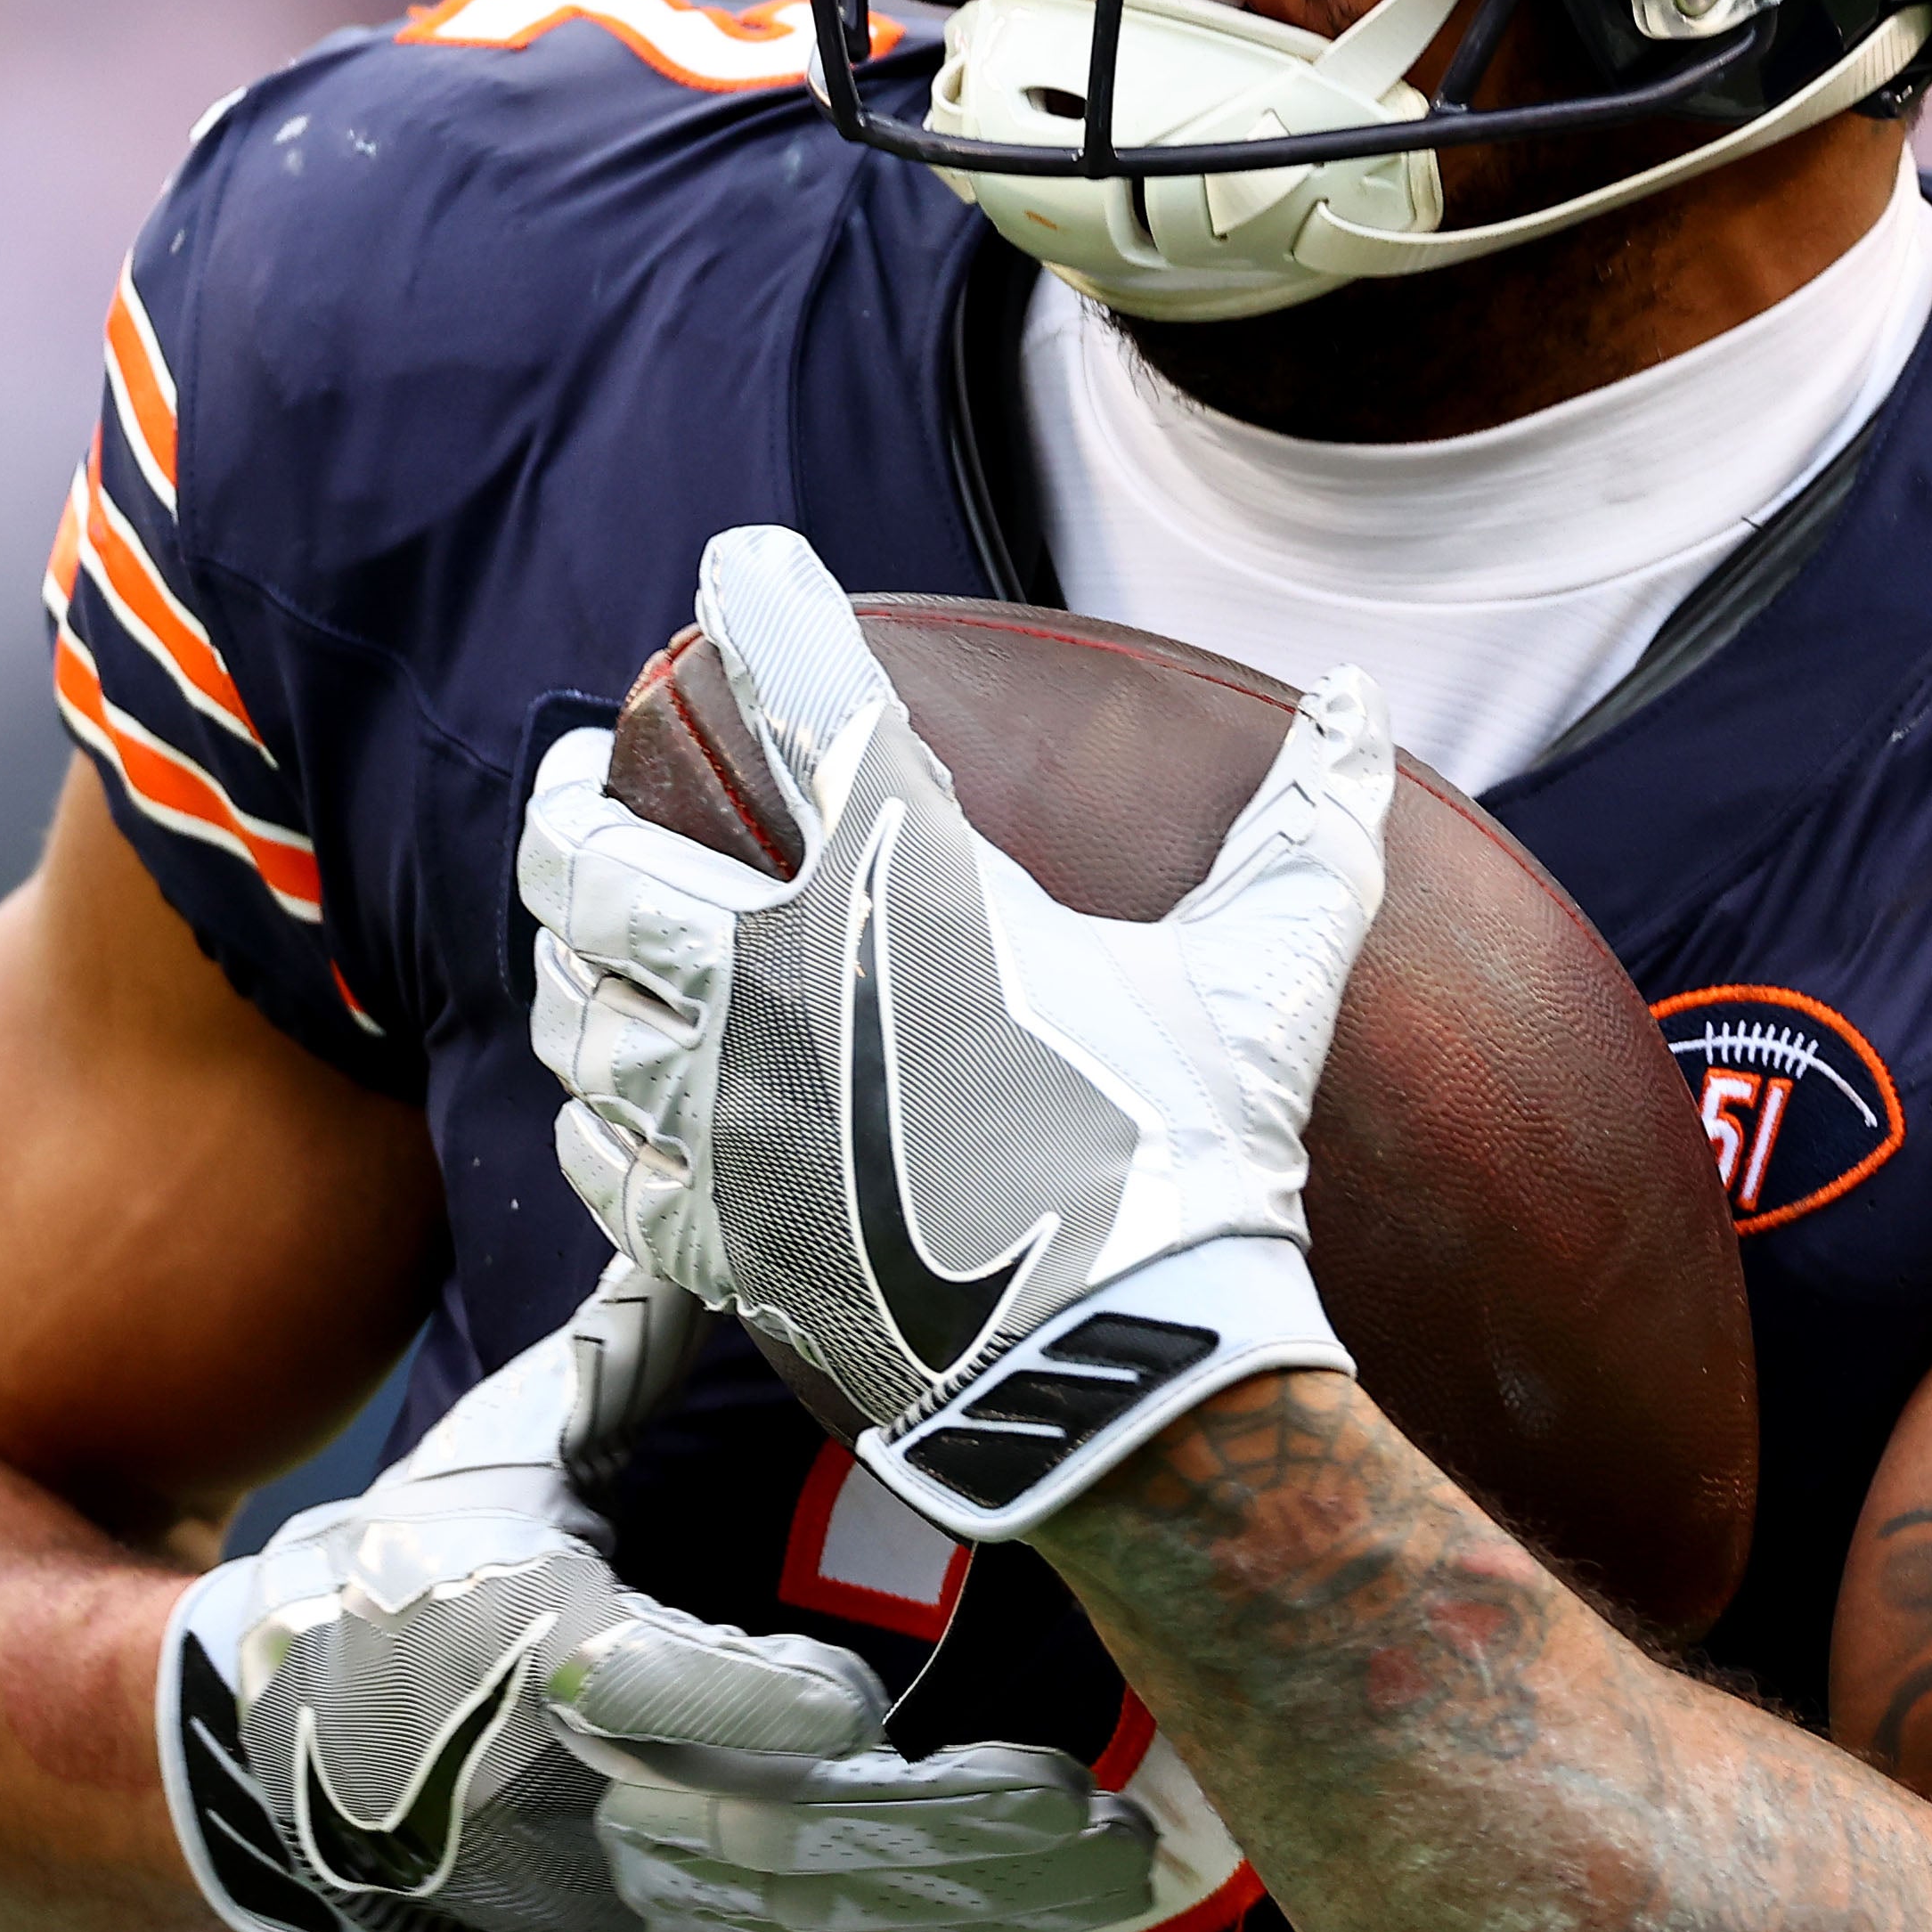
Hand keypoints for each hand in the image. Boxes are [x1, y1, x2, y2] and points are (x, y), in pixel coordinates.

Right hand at [158, 1258, 1156, 1931]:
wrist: (294, 1744)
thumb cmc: (424, 1561)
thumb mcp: (504, 1445)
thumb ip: (624, 1340)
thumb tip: (719, 1194)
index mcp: (531, 1637)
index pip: (644, 1686)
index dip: (745, 1701)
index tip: (853, 1703)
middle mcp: (575, 1779)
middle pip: (760, 1826)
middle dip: (925, 1827)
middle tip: (1068, 1803)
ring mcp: (614, 1868)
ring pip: (803, 1899)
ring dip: (961, 1889)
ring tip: (1102, 1859)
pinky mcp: (644, 1921)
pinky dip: (919, 1931)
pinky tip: (1035, 1905)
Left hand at [522, 524, 1390, 1538]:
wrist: (1124, 1367)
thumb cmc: (1191, 1151)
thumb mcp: (1267, 968)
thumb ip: (1307, 827)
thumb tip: (1361, 709)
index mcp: (909, 885)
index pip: (805, 691)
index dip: (761, 598)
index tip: (740, 564)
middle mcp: (783, 981)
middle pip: (593, 861)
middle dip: (570, 807)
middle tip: (584, 783)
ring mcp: (729, 1115)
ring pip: (573, 1005)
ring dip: (570, 961)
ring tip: (586, 938)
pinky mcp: (716, 1234)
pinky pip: (598, 1154)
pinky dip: (592, 1113)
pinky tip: (613, 1101)